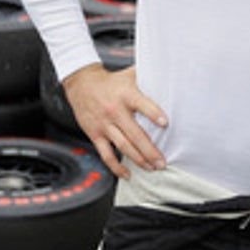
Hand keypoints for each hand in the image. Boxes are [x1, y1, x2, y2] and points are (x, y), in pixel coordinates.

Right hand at [63, 64, 167, 178]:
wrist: (81, 83)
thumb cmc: (110, 82)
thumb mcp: (129, 75)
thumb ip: (147, 78)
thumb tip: (168, 77)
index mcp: (126, 95)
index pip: (142, 104)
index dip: (153, 114)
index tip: (165, 123)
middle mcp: (115, 111)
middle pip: (135, 134)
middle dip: (150, 150)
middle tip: (162, 162)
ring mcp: (104, 124)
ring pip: (123, 146)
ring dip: (139, 160)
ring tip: (151, 168)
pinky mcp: (95, 134)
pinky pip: (106, 154)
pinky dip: (116, 166)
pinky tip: (127, 173)